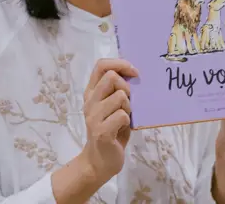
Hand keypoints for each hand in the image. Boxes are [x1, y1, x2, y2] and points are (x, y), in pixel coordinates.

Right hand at [80, 58, 137, 184]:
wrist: (100, 161)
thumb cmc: (112, 129)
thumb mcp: (112, 104)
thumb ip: (116, 89)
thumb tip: (134, 72)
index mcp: (92, 91)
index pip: (101, 65)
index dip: (120, 63)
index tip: (134, 73)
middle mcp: (89, 101)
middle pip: (111, 77)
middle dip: (126, 88)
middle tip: (128, 103)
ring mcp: (93, 116)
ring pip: (120, 96)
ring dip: (129, 107)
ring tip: (124, 118)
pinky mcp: (101, 131)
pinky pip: (122, 115)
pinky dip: (128, 121)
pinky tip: (122, 128)